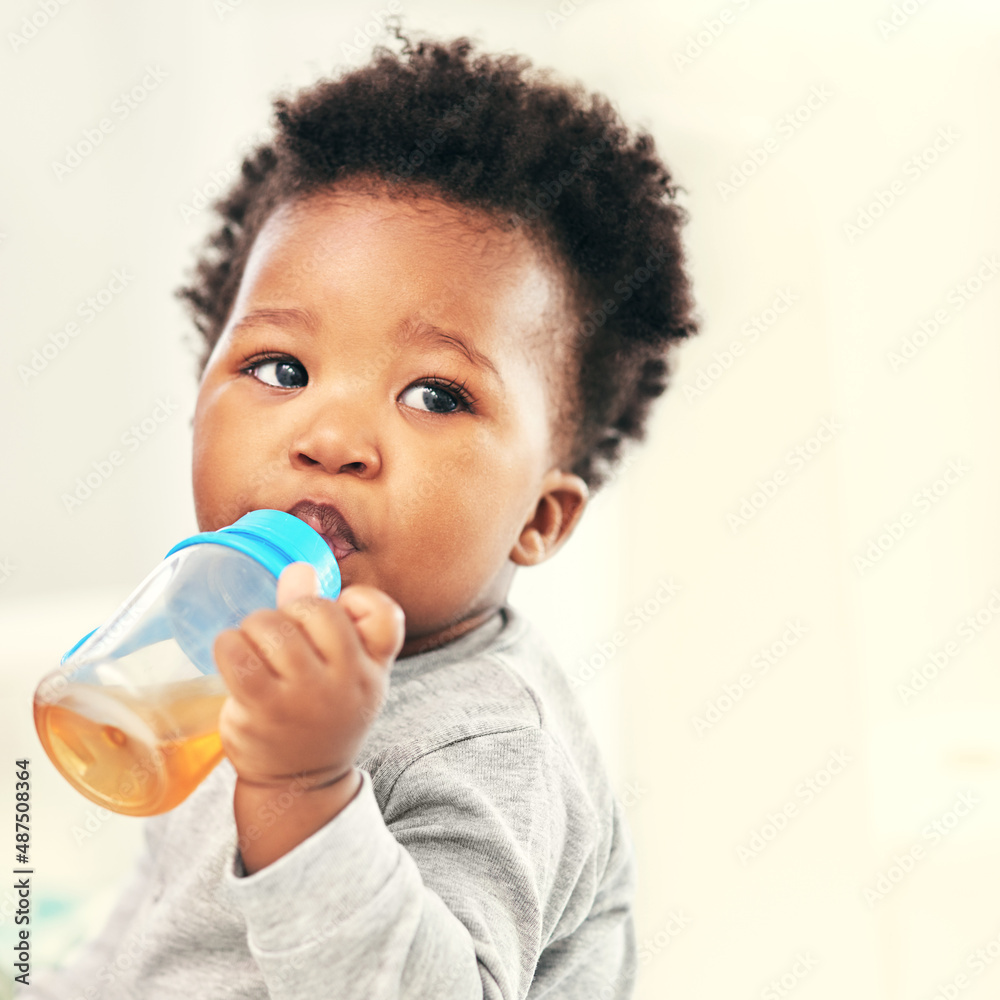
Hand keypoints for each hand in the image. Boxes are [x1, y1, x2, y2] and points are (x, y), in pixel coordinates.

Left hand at [213, 562, 405, 789]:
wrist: (300, 785)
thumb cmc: (321, 715)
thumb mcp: (341, 670)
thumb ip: (325, 617)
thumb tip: (298, 569)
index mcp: (372, 667)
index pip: (384, 613)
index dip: (357, 600)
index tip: (340, 613)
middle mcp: (346, 680)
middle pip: (315, 609)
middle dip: (289, 612)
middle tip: (283, 636)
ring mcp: (304, 696)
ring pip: (270, 625)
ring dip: (254, 628)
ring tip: (255, 649)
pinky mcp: (262, 709)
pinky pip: (236, 652)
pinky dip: (228, 645)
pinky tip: (234, 658)